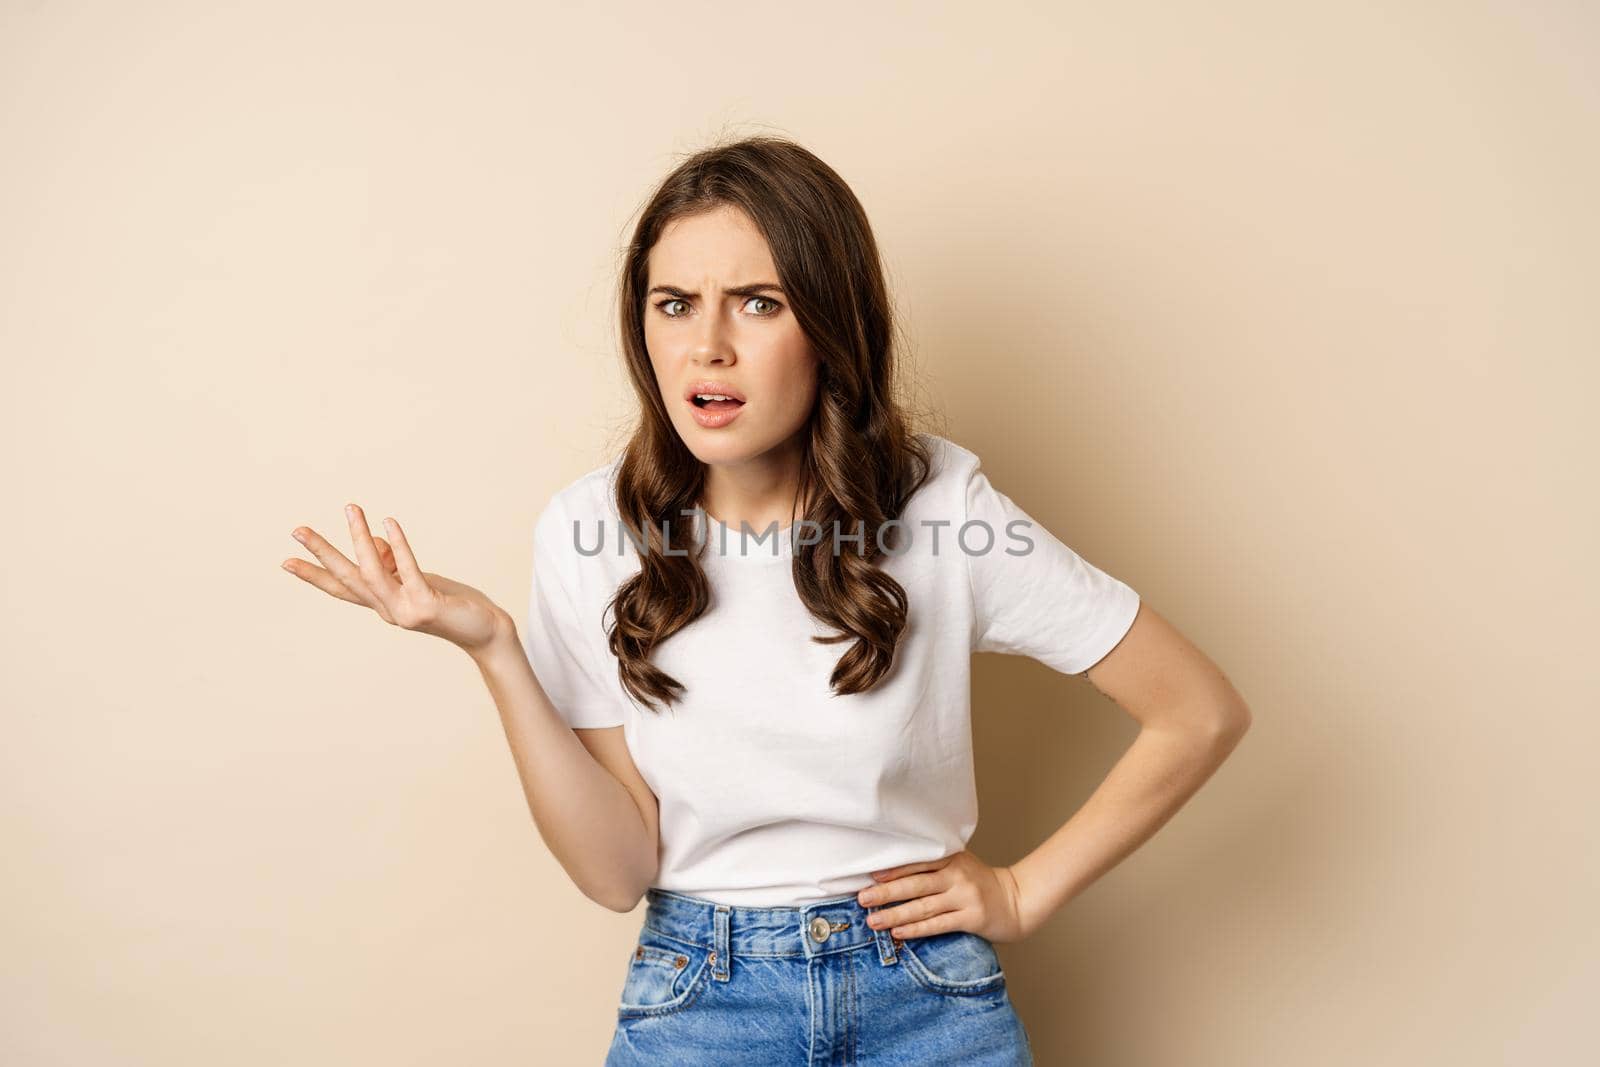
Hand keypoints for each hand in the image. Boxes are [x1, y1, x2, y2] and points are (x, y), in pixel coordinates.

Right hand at [282, 503, 510, 654]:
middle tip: (297, 530)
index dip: (314, 575)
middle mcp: (388, 610)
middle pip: (348, 578)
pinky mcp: (426, 606)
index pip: (342, 587)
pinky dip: (397, 546)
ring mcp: (405, 610)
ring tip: (350, 508)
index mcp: (382, 603)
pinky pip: (409, 570)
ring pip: (373, 572)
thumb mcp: (417, 580)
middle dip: (322, 553)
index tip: (285, 561)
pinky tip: (389, 524)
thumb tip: (375, 538)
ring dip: (359, 538)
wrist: (484, 631)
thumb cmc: (450, 603)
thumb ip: (393, 564)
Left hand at [856, 849, 1032, 943]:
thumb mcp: (961, 865)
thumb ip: (935, 865)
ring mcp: (965, 897)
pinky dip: (916, 929)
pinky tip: (898, 933)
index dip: (893, 870)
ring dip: (896, 915)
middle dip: (887, 893)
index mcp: (953, 859)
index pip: (918, 863)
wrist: (1017, 901)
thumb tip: (892, 873)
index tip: (871, 876)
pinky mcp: (972, 918)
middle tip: (863, 899)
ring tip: (874, 921)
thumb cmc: (980, 883)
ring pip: (924, 907)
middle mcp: (957, 876)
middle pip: (916, 885)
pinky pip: (938, 925)